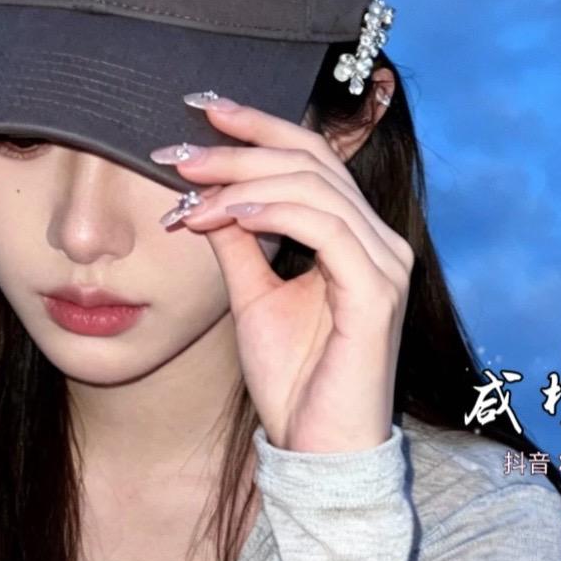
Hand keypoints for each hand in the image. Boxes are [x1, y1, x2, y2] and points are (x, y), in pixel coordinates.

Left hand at [154, 98, 412, 453]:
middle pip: (311, 161)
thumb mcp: (252, 298)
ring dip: (243, 180)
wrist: (319, 450)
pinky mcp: (377, 292)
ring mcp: (385, 263)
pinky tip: (227, 215)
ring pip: (315, 186)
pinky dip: (272, 213)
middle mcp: (380, 241)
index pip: (311, 158)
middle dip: (238, 149)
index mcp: (356, 237)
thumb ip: (238, 244)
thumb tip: (207, 195)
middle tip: (176, 153)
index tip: (199, 110)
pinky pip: (324, 227)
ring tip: (189, 188)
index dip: (258, 126)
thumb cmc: (295, 382)